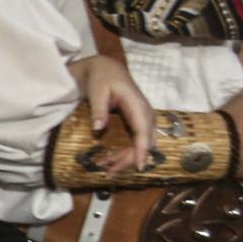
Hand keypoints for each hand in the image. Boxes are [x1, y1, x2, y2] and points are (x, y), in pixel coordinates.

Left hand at [71, 55, 151, 172]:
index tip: (139, 166)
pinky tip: (110, 160)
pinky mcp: (140, 123)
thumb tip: (98, 129)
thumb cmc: (102, 79)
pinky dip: (126, 152)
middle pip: (144, 142)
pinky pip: (137, 141)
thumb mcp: (96, 92)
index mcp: (137, 105)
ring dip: (126, 158)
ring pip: (141, 144)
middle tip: (109, 171)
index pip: (143, 131)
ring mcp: (145, 119)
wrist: (108, 69)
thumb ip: (98, 110)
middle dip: (129, 159)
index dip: (142, 150)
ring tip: (106, 169)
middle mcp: (146, 114)